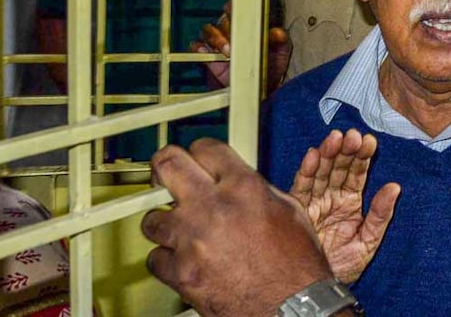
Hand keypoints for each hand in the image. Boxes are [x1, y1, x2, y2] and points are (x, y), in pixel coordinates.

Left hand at [142, 139, 332, 316]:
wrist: (293, 307)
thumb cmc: (298, 265)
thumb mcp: (289, 210)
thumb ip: (255, 190)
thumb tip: (235, 182)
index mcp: (243, 188)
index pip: (205, 148)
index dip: (202, 152)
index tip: (198, 158)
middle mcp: (213, 208)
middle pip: (168, 165)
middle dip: (166, 165)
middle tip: (166, 173)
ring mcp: (192, 241)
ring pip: (152, 218)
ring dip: (165, 222)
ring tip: (179, 229)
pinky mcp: (181, 274)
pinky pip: (156, 259)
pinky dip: (168, 260)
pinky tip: (184, 259)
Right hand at [190, 1, 291, 94]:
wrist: (261, 89)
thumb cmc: (271, 67)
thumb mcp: (281, 52)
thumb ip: (281, 40)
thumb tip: (278, 32)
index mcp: (247, 24)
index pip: (236, 8)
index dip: (233, 7)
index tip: (234, 11)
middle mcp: (230, 30)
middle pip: (222, 20)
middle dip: (228, 29)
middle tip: (236, 41)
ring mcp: (217, 42)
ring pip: (208, 30)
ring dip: (216, 39)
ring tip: (227, 52)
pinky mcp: (207, 56)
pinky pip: (197, 47)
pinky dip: (200, 49)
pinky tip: (208, 53)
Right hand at [290, 129, 400, 284]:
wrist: (321, 283)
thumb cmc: (345, 264)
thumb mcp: (368, 241)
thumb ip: (381, 214)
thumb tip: (395, 187)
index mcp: (350, 201)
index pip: (357, 173)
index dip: (363, 157)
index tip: (369, 141)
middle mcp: (332, 197)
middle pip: (338, 167)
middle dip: (345, 150)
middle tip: (352, 136)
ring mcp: (315, 201)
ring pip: (321, 172)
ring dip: (328, 154)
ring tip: (335, 138)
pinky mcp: (298, 209)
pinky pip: (301, 187)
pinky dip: (307, 171)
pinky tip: (314, 155)